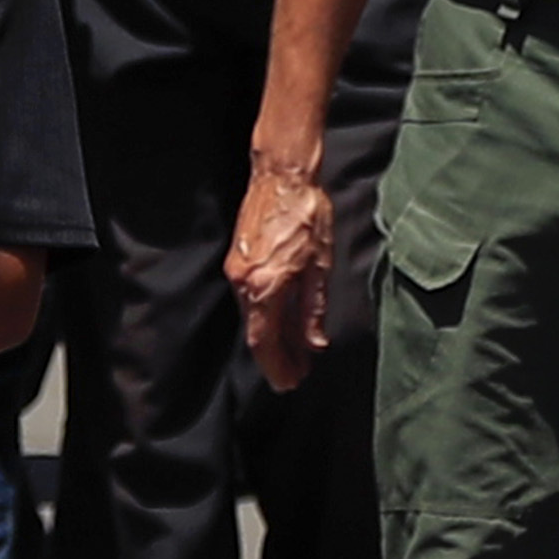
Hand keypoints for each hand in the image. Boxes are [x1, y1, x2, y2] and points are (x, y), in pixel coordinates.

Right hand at [230, 159, 345, 393]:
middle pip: (255, 333)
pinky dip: (265, 317)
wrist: (282, 175)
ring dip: (271, 338)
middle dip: (275, 358)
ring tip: (294, 354)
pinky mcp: (237, 260)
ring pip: (251, 317)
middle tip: (295, 376)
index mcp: (265, 285)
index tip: (290, 383)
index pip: (265, 340)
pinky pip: (249, 299)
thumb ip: (314, 308)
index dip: (277, 366)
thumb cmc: (306, 213)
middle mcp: (244, 282)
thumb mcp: (320, 265)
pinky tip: (282, 322)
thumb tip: (314, 343)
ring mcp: (237, 271)